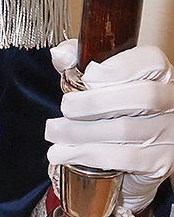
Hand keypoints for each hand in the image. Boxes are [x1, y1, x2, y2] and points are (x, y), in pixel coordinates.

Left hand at [45, 40, 173, 208]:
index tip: (89, 75)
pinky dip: (89, 155)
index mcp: (159, 75)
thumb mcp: (100, 81)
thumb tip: (61, 55)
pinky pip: (124, 158)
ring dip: (82, 132)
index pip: (150, 61)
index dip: (119, 67)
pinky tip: (67, 153)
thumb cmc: (117, 110)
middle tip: (66, 108)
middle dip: (95, 102)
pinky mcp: (160, 161)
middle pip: (142, 97)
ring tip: (55, 132)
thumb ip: (80, 63)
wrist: (136, 153)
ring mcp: (169, 132)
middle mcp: (170, 101)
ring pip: (126, 130)